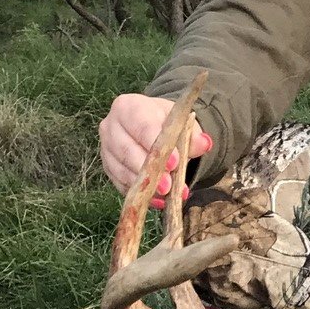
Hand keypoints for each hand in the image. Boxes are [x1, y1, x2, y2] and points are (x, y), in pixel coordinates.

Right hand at [98, 93, 212, 204]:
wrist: (152, 127)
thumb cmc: (165, 123)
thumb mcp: (181, 123)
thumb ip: (192, 134)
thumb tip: (204, 143)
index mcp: (127, 107)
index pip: (141, 125)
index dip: (156, 144)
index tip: (174, 162)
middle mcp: (111, 126)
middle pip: (127, 151)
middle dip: (149, 171)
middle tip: (168, 187)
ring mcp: (106, 149)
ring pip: (122, 171)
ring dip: (145, 187)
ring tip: (167, 197)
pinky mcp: (108, 169)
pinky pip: (121, 184)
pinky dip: (140, 195)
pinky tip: (158, 201)